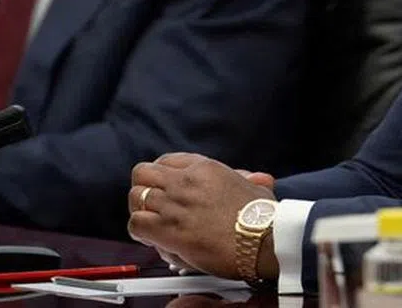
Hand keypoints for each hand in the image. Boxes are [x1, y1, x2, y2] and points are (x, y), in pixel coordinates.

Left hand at [129, 153, 279, 280]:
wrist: (266, 239)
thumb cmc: (264, 218)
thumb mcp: (257, 188)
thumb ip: (248, 180)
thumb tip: (255, 177)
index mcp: (206, 169)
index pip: (167, 160)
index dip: (160, 176)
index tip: (164, 188)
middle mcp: (186, 182)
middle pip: (143, 172)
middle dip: (143, 188)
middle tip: (152, 206)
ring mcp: (176, 204)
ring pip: (135, 196)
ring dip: (140, 211)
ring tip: (151, 225)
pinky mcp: (169, 229)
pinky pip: (136, 223)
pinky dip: (140, 233)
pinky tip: (152, 240)